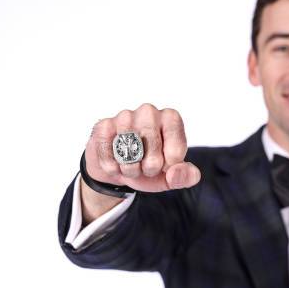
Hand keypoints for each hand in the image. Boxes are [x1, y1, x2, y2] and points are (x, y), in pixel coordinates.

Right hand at [84, 104, 200, 192]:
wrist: (118, 165)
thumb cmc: (149, 165)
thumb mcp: (172, 174)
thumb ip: (186, 176)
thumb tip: (176, 172)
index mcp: (171, 118)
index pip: (175, 155)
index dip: (167, 167)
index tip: (163, 161)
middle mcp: (149, 111)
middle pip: (153, 159)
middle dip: (148, 170)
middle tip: (144, 163)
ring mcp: (125, 116)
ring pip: (130, 159)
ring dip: (130, 170)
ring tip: (131, 161)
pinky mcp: (103, 126)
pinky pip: (109, 159)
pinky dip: (113, 168)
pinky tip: (115, 160)